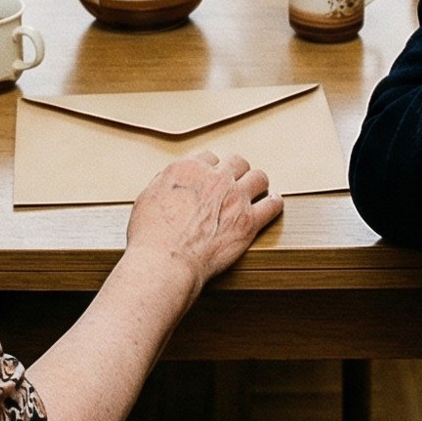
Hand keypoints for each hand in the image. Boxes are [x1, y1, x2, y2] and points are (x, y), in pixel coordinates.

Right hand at [125, 151, 282, 298]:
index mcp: (189, 169)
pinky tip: (272, 204)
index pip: (209, 158)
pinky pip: (272, 205)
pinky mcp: (249, 222)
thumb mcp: (147, 197)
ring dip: (257, 183)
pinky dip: (274, 203)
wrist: (165, 262)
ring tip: (256, 190)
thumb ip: (165, 183)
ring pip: (258, 177)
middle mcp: (215, 178)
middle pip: (236, 162)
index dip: (211, 169)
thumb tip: (172, 181)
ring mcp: (235, 198)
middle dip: (235, 172)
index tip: (212, 177)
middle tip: (235, 182)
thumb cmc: (151, 237)